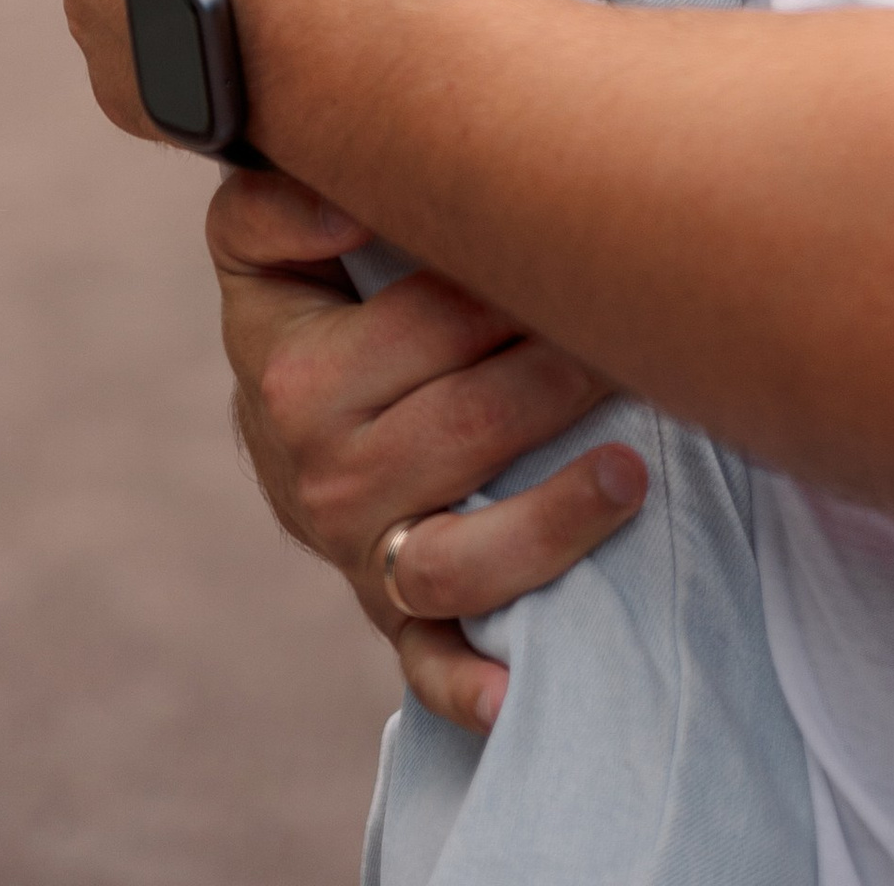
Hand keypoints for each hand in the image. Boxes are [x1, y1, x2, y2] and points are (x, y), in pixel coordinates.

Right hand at [210, 168, 645, 735]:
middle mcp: (329, 479)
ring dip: (553, 521)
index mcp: (302, 380)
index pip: (438, 323)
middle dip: (563, 377)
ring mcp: (363, 559)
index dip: (519, 279)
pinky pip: (430, 665)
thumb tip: (347, 203)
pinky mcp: (395, 619)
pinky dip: (469, 686)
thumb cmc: (303, 306)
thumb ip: (276, 204)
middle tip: (636, 335)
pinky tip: (517, 691)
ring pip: (461, 560)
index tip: (581, 249)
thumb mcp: (257, 244)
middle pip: (472, 428)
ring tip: (631, 473)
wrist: (278, 421)